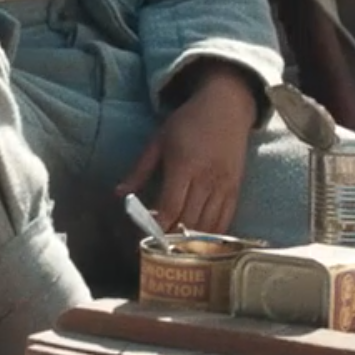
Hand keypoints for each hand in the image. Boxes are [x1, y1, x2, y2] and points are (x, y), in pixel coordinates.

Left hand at [119, 67, 259, 234]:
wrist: (227, 106)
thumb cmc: (189, 122)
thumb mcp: (159, 140)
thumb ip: (140, 169)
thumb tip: (119, 194)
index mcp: (184, 166)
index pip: (171, 207)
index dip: (159, 226)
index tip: (147, 236)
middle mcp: (206, 179)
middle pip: (189, 220)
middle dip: (172, 238)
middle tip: (158, 246)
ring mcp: (224, 186)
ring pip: (208, 225)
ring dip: (192, 241)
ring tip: (176, 248)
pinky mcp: (236, 189)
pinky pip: (226, 220)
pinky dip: (212, 236)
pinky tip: (199, 242)